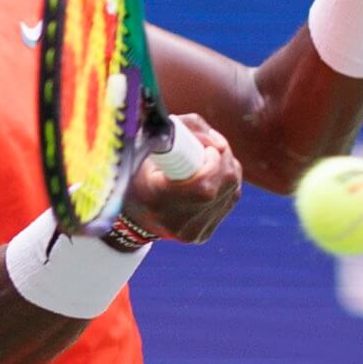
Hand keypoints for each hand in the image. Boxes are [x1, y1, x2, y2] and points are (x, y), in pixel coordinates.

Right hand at [120, 114, 241, 243]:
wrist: (130, 214)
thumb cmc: (137, 172)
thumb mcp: (147, 145)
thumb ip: (180, 129)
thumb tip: (213, 138)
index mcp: (158, 200)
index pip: (203, 186)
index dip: (213, 162)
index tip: (205, 146)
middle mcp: (178, 222)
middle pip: (225, 185)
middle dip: (224, 158)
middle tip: (210, 145)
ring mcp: (192, 232)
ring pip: (232, 190)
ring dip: (227, 167)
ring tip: (209, 157)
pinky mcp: (202, 234)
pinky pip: (229, 200)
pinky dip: (226, 182)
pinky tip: (212, 174)